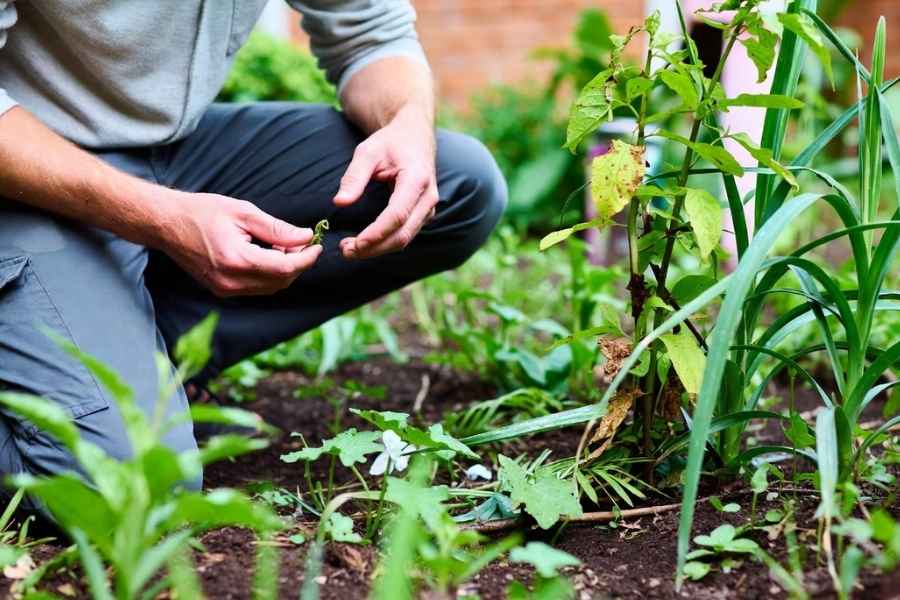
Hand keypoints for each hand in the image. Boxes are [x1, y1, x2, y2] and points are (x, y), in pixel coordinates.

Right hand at [161, 192, 321, 296]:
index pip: (285, 268)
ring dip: (285, 270)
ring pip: (271, 287)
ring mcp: (225, 289)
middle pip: (281, 281)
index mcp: (237, 260)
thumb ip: (277, 228)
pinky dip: (270, 274)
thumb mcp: (243, 212)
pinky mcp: (222, 290)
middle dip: (298, 263)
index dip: (306, 258)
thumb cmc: (202, 212)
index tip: (317, 244)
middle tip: (303, 242)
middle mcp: (231, 281)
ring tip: (286, 246)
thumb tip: (305, 237)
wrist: (166, 224)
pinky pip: (257, 288)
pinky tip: (270, 255)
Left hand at [334, 105, 437, 258]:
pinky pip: (404, 235)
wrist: (414, 137)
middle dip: (374, 248)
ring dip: (377, 249)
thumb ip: (354, 177)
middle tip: (345, 252)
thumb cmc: (390, 142)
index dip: (376, 233)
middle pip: (402, 235)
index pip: (397, 215)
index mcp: (416, 179)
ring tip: (349, 249)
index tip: (354, 243)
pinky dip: (383, 243)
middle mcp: (427, 198)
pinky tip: (363, 243)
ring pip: (404, 239)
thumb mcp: (367, 152)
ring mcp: (427, 209)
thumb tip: (340, 202)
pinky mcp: (422, 215)